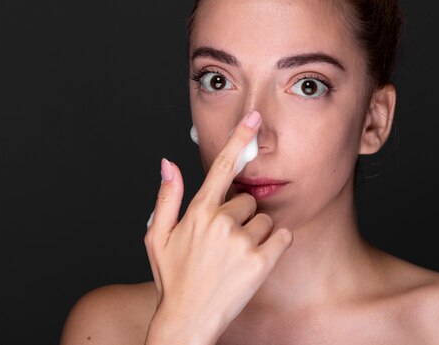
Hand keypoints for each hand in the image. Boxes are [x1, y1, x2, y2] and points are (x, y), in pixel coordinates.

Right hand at [144, 111, 292, 344]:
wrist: (187, 321)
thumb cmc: (172, 279)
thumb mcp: (157, 237)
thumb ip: (167, 196)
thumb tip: (167, 163)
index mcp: (197, 212)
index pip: (221, 167)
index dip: (238, 140)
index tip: (252, 118)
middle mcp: (220, 222)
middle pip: (246, 200)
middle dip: (239, 216)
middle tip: (222, 243)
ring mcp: (242, 242)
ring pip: (264, 220)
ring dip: (255, 234)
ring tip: (234, 257)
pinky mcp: (261, 262)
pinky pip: (282, 237)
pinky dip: (274, 245)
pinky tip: (254, 261)